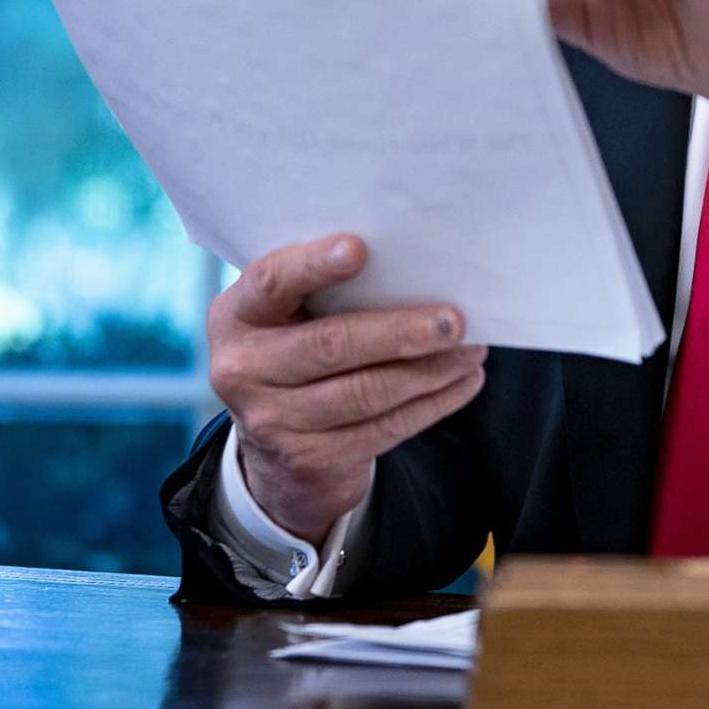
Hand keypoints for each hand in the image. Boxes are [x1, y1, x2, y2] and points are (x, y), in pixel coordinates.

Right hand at [208, 234, 487, 544]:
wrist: (276, 445)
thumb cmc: (296, 347)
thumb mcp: (287, 315)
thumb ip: (324, 288)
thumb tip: (413, 262)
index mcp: (237, 315)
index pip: (271, 282)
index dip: (314, 265)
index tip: (360, 248)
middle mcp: (242, 369)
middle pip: (331, 344)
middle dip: (400, 331)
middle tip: (454, 320)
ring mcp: (272, 422)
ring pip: (366, 392)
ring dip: (430, 371)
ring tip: (472, 350)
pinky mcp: (310, 460)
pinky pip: (384, 429)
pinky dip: (432, 403)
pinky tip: (462, 382)